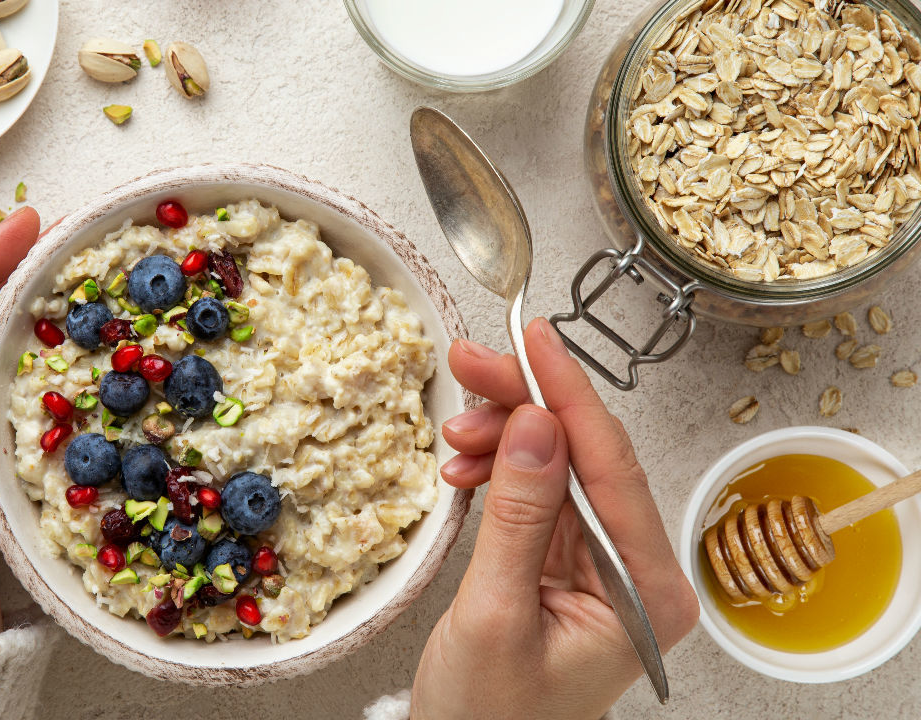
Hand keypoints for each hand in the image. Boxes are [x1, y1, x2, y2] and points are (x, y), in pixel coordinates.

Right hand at [411, 318, 697, 718]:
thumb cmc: (490, 717)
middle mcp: (638, 570)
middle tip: (471, 363)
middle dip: (527, 404)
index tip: (534, 340)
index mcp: (648, 591)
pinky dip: (499, 470)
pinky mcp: (568, 562)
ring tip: (455, 432)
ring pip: (559, 464)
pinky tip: (465, 464)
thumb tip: (536, 425)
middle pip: (588, 454)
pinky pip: (538, 492)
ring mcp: (604, 564)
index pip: (613, 466)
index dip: (569, 394)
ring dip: (504, 436)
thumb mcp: (496, 614)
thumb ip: (520, 517)